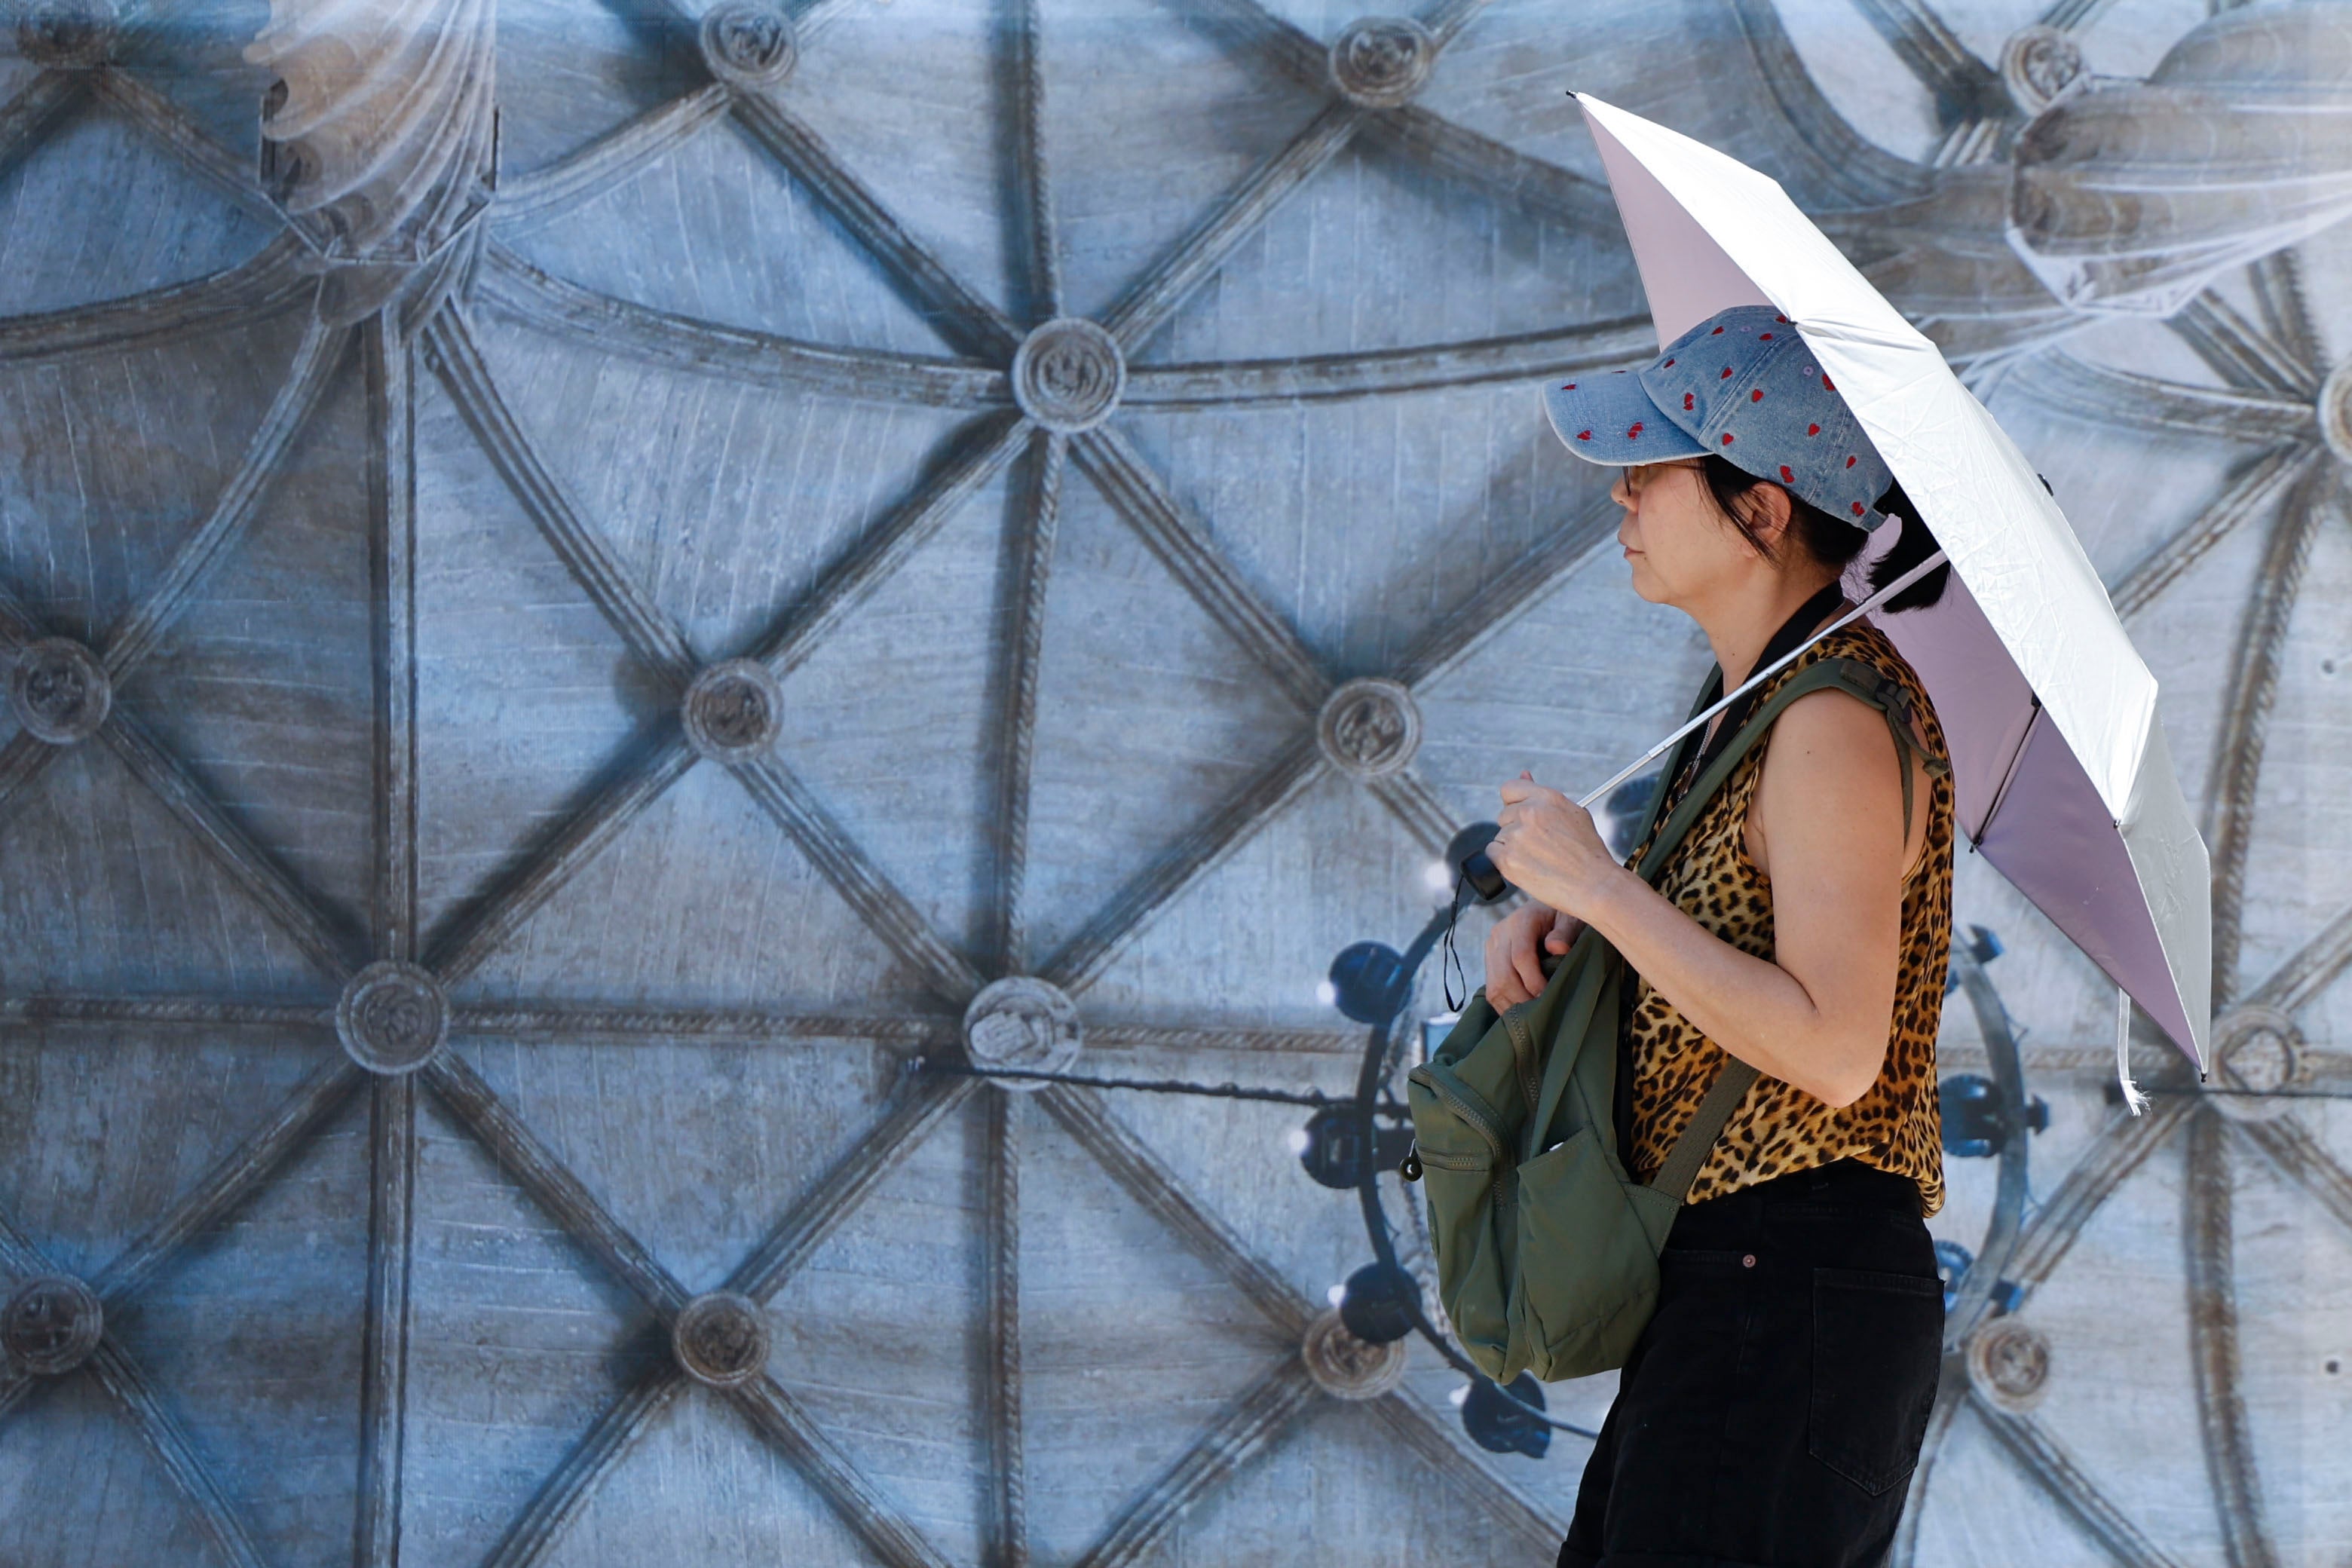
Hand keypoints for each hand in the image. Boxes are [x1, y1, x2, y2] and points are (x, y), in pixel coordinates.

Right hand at [1483, 901, 1583, 1008]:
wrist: (1544, 910)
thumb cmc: (1562, 916)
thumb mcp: (1570, 918)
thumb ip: (1566, 932)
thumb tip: (1556, 948)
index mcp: (1520, 921)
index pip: (1521, 956)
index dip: (1534, 981)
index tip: (1549, 996)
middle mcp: (1500, 934)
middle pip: (1503, 975)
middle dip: (1523, 999)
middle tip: (1542, 1014)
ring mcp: (1492, 949)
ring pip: (1494, 986)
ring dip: (1513, 1006)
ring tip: (1532, 1018)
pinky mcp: (1490, 961)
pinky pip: (1492, 990)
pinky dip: (1506, 1005)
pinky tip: (1522, 1014)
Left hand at [1486, 771, 1627, 924]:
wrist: (1594, 885)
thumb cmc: (1587, 852)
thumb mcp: (1573, 814)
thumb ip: (1543, 796)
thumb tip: (1523, 775)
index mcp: (1546, 798)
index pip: (1509, 789)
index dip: (1514, 803)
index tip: (1520, 814)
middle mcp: (1529, 813)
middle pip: (1504, 815)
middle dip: (1516, 829)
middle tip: (1540, 845)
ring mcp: (1516, 836)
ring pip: (1500, 836)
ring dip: (1513, 847)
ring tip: (1539, 859)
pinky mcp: (1507, 859)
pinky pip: (1492, 854)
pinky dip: (1505, 862)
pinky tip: (1527, 867)